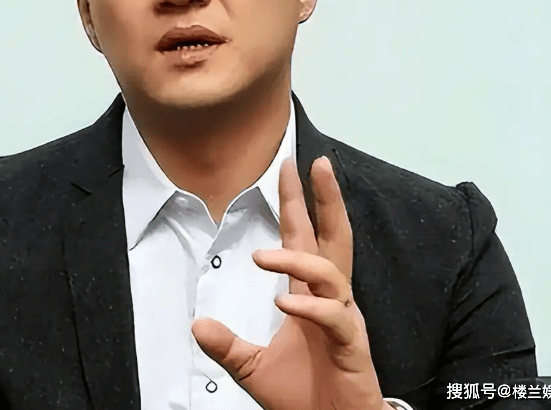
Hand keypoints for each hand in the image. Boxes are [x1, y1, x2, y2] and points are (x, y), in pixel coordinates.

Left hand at [191, 156, 387, 409]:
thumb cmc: (304, 398)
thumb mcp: (253, 368)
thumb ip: (228, 345)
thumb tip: (197, 325)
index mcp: (310, 297)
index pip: (305, 239)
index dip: (297, 204)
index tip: (288, 170)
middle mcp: (331, 300)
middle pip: (333, 238)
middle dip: (326, 200)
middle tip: (317, 164)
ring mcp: (345, 320)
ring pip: (330, 273)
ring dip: (296, 259)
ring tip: (261, 256)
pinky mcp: (352, 346)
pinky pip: (334, 316)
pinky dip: (309, 307)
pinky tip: (285, 303)